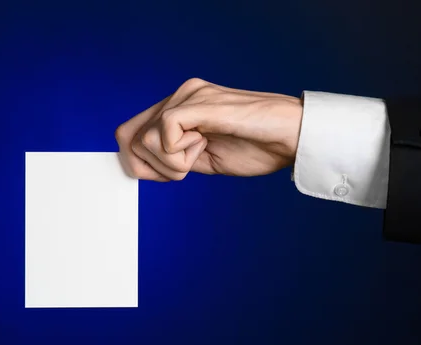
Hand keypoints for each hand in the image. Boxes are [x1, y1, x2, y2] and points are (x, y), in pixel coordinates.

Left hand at [115, 78, 303, 181]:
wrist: (292, 136)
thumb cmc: (258, 147)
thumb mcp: (205, 159)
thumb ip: (175, 159)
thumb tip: (140, 168)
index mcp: (182, 106)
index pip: (132, 131)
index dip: (140, 162)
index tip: (169, 174)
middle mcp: (181, 94)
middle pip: (127, 136)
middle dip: (151, 165)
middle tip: (184, 168)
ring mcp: (189, 96)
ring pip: (143, 139)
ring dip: (171, 162)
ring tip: (203, 152)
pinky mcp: (198, 103)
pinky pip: (163, 134)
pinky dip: (179, 155)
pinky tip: (204, 147)